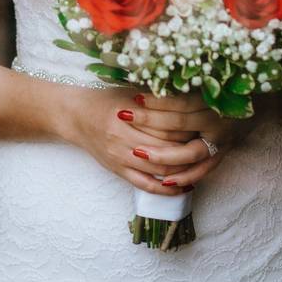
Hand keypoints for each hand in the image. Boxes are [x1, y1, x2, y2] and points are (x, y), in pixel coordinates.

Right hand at [58, 87, 192, 195]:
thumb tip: (189, 100)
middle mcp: (121, 139)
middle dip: (188, 149)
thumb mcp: (128, 92)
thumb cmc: (104, 99)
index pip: (165, 126)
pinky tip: (181, 187)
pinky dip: (165, 188)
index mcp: (125, 116)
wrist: (75, 115)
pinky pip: (144, 184)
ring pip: (158, 169)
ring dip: (181, 170)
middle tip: (207, 145)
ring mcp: (119, 157)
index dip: (187, 128)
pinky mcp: (117, 170)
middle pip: (165, 148)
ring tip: (200, 165)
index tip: (202, 126)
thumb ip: (155, 98)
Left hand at [121, 92, 254, 187]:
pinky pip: (203, 170)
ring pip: (190, 152)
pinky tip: (165, 180)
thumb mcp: (202, 82)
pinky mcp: (222, 155)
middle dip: (150, 121)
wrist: (254, 102)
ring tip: (137, 152)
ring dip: (163, 154)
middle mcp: (219, 120)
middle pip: (180, 123)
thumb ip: (178, 82)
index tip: (135, 96)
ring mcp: (222, 141)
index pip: (180, 99)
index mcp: (215, 97)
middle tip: (124, 117)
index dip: (157, 99)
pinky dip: (185, 176)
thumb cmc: (219, 89)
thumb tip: (144, 75)